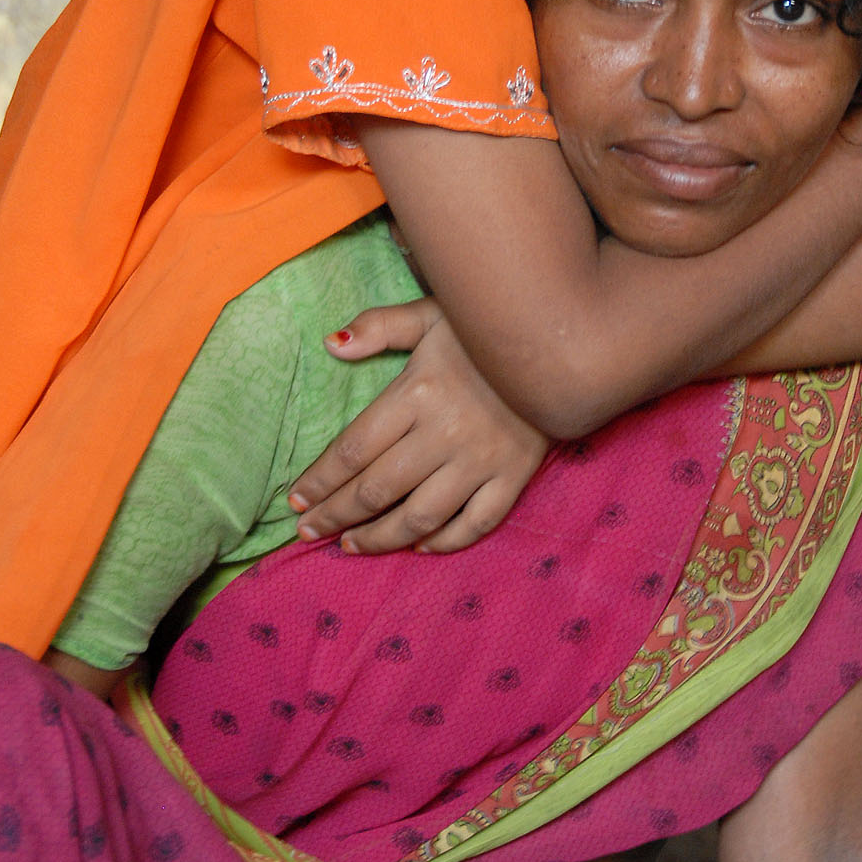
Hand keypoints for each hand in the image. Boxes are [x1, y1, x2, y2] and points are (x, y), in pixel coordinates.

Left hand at [290, 306, 548, 552]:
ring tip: (351, 546)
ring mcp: (480, 461)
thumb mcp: (430, 314)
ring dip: (379, 538)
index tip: (296, 500)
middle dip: (336, 515)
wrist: (565, 341)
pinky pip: (473, 523)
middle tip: (308, 533)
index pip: (352, 450)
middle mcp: (443, 434)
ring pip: (419, 517)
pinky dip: (443, 542)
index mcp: (416, 394)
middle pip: (376, 490)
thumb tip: (330, 345)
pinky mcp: (513, 478)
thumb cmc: (486, 328)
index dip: (320, 480)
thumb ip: (379, 327)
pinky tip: (418, 546)